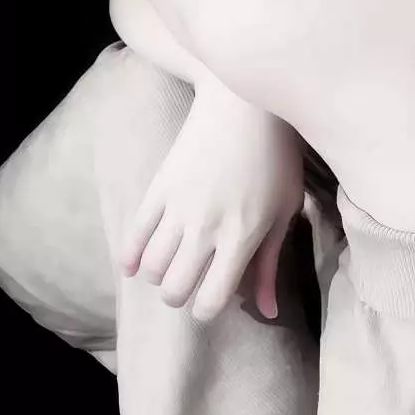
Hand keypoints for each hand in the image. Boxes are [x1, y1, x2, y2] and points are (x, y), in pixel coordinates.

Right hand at [120, 80, 304, 323]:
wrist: (243, 103)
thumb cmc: (277, 156)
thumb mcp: (285, 209)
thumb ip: (271, 262)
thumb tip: (269, 311)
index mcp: (241, 237)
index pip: (211, 301)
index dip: (209, 310)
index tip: (214, 299)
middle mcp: (205, 229)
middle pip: (174, 289)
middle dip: (182, 295)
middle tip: (193, 281)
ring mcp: (177, 209)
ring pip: (151, 268)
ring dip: (159, 276)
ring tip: (173, 265)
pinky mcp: (158, 188)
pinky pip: (134, 235)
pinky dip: (129, 258)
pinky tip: (134, 266)